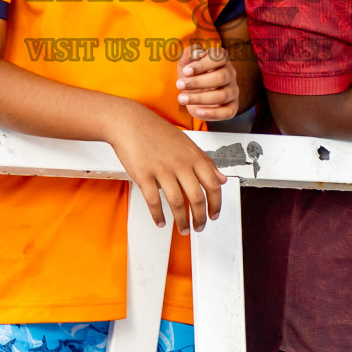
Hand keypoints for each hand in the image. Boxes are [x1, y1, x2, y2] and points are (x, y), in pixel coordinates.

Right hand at [108, 104, 224, 233]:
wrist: (130, 123)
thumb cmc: (157, 132)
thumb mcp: (187, 144)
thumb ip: (206, 162)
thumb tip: (221, 178)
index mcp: (193, 156)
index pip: (213, 185)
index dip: (216, 204)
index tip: (214, 214)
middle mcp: (180, 164)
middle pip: (197, 198)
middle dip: (200, 218)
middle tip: (199, 227)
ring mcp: (162, 170)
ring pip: (177, 203)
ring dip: (182, 221)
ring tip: (183, 229)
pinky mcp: (144, 175)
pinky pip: (154, 201)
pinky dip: (158, 215)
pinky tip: (160, 221)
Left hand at [177, 42, 239, 121]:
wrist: (193, 94)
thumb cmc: (191, 75)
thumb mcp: (185, 62)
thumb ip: (189, 53)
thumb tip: (198, 54)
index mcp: (221, 60)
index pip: (220, 57)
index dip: (203, 64)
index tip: (186, 71)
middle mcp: (230, 75)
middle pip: (221, 77)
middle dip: (198, 82)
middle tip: (179, 85)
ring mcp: (232, 91)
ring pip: (222, 95)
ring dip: (199, 98)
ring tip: (181, 99)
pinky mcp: (231, 108)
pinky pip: (227, 112)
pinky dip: (212, 113)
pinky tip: (197, 111)